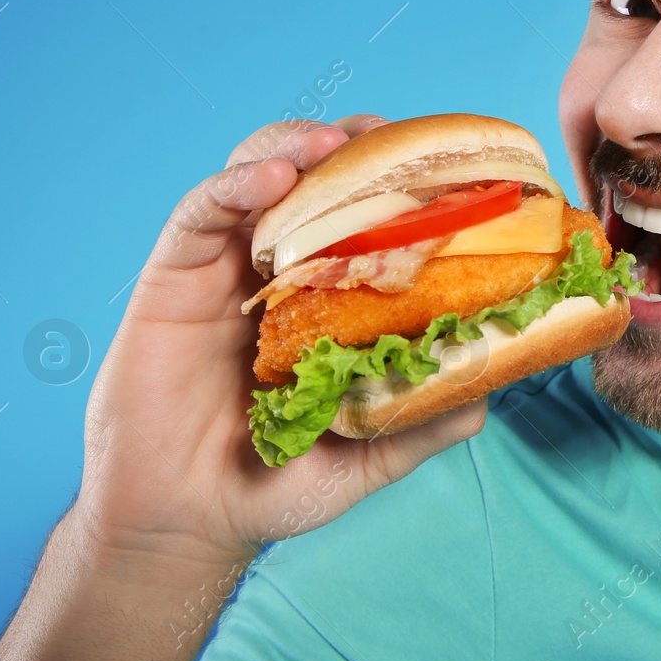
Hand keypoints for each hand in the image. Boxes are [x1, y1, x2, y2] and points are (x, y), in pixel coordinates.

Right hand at [78, 113, 486, 558]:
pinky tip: (271, 180)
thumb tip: (486, 391)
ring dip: (296, 146)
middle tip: (386, 137)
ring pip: (259, 173)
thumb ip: (422, 420)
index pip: (367, 213)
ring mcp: (227, 266)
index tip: (441, 160)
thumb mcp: (368, 453)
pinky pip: (200, 212)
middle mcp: (281, 268)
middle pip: (315, 175)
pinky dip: (236, 185)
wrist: (186, 522)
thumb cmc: (276, 482)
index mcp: (330, 294)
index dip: (399, 179)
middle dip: (351, 145)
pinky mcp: (174, 275)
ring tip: (329, 145)